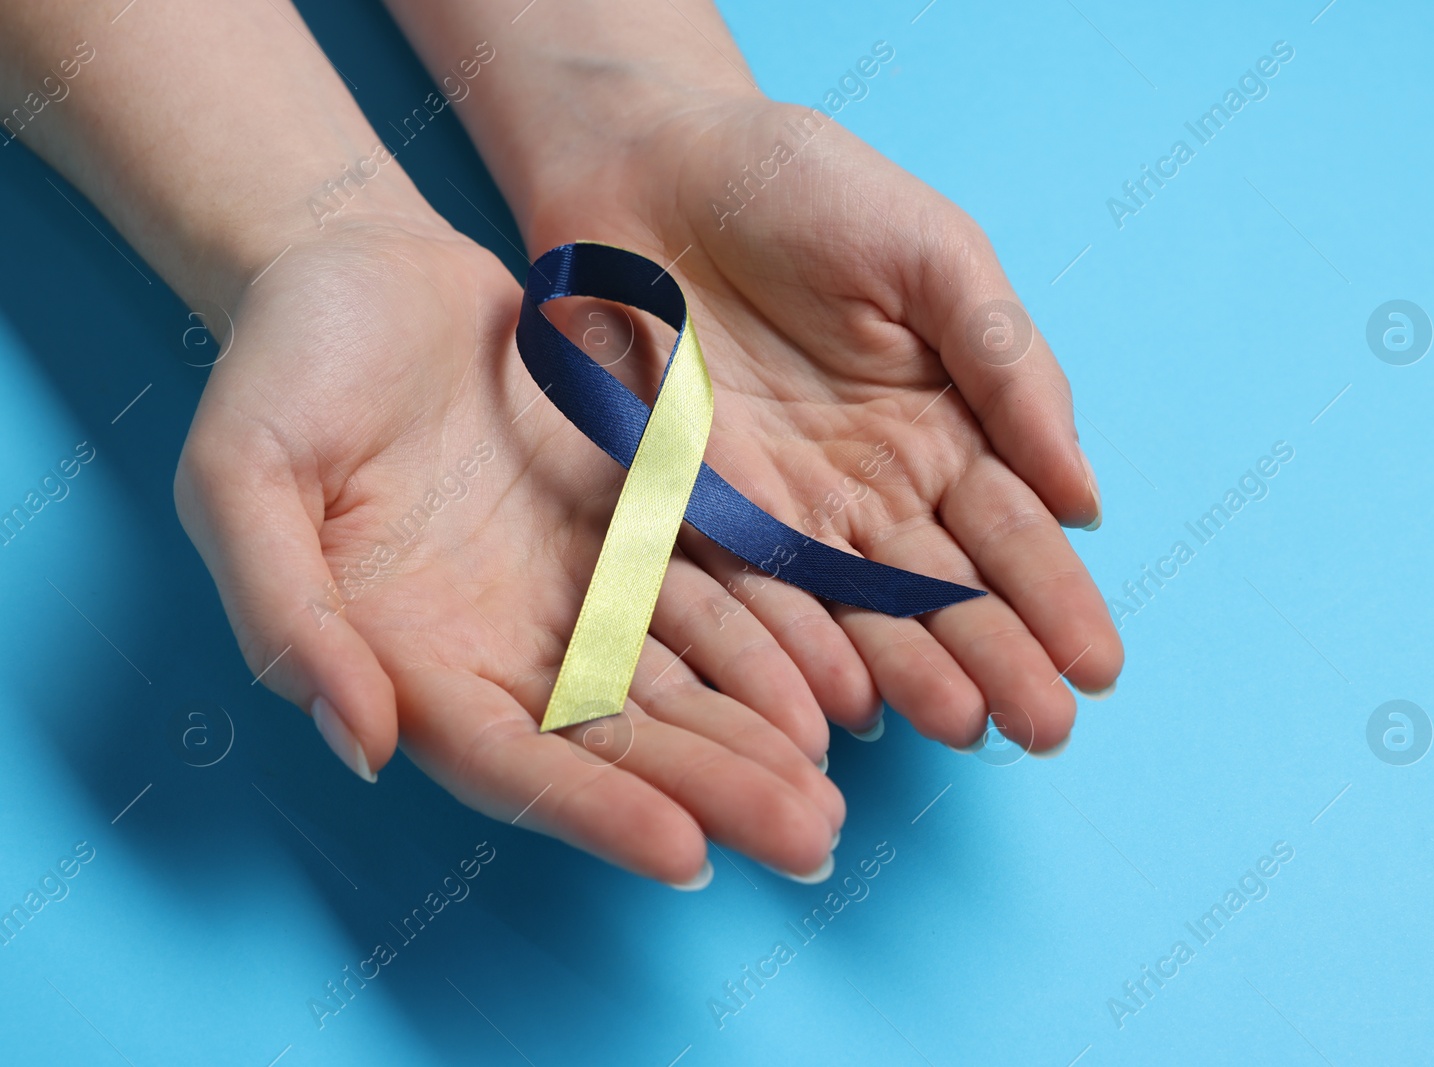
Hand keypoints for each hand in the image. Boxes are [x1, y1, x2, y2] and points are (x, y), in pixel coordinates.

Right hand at [173, 215, 842, 884]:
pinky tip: (830, 682)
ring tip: (835, 794)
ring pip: (678, 681)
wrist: (358, 265)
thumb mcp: (241, 478)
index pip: (511, 762)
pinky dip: (766, 638)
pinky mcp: (629, 524)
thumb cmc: (280, 369)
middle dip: (712, 794)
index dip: (596, 811)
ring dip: (756, 737)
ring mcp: (572, 587)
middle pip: (617, 742)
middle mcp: (501, 643)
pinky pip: (709, 592)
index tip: (687, 852)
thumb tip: (363, 744)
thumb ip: (287, 614)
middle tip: (812, 844)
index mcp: (407, 657)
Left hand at [517, 94, 1123, 752]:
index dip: (1056, 596)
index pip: (1012, 530)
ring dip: (910, 672)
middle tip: (1045, 730)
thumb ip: (1011, 369)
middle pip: (943, 590)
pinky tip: (843, 699)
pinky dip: (794, 647)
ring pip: (857, 611)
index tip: (1099, 667)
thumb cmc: (803, 186)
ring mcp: (785, 509)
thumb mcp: (935, 255)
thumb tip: (1084, 499)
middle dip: (999, 660)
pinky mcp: (695, 512)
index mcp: (944, 425)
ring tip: (962, 727)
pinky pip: (751, 592)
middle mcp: (872, 486)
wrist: (653, 162)